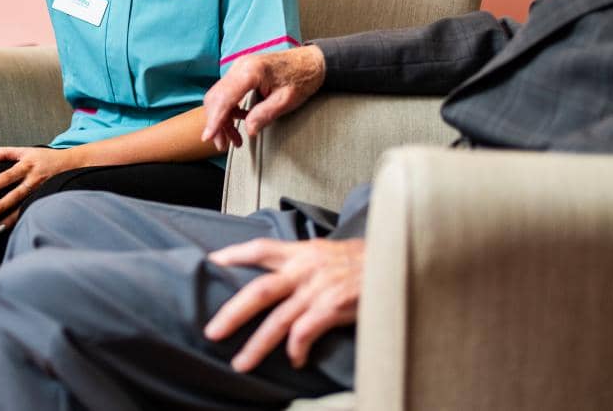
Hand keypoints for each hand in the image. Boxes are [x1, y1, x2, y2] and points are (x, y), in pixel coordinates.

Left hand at [0, 146, 83, 230]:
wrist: (73, 163)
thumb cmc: (46, 157)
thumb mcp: (26, 150)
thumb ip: (4, 153)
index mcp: (27, 164)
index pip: (8, 175)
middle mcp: (34, 178)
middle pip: (16, 193)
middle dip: (1, 205)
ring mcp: (42, 190)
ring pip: (25, 205)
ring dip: (11, 218)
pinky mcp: (47, 198)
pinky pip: (34, 210)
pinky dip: (24, 219)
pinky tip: (15, 228)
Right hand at [201, 45, 326, 150]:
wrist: (310, 62)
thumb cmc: (302, 78)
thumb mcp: (287, 100)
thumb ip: (265, 114)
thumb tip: (249, 130)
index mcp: (250, 71)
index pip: (224, 98)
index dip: (214, 120)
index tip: (207, 137)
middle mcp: (239, 66)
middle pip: (216, 98)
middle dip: (216, 123)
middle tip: (223, 145)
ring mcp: (238, 68)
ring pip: (218, 96)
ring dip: (221, 118)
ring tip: (233, 138)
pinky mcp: (240, 72)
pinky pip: (226, 93)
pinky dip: (228, 110)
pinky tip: (241, 121)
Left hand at [204, 237, 363, 371]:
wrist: (399, 259)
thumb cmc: (370, 260)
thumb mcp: (333, 251)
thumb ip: (309, 261)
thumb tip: (291, 274)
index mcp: (304, 252)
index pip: (262, 248)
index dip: (236, 253)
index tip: (213, 261)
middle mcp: (305, 269)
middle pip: (259, 291)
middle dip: (232, 313)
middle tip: (212, 332)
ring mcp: (318, 289)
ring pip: (277, 321)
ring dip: (257, 345)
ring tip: (242, 363)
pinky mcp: (333, 307)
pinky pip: (304, 332)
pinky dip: (296, 349)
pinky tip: (295, 361)